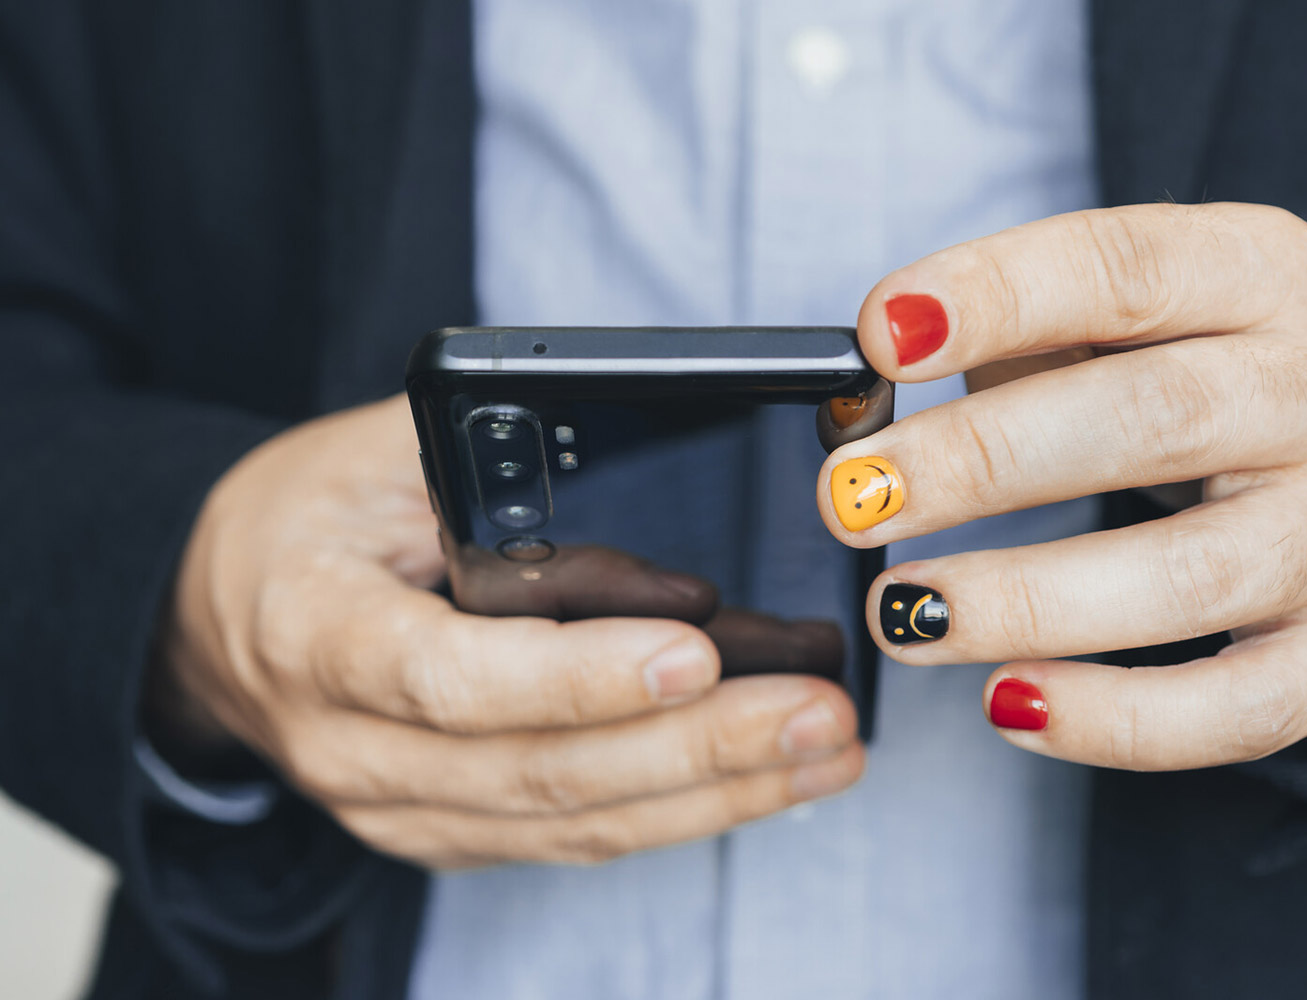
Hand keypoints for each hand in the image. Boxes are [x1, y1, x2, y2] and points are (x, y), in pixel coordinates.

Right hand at [154, 397, 861, 867]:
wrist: (215, 616)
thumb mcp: (372, 458)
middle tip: (818, 715)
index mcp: (318, 633)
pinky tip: (762, 782)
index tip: (698, 653)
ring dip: (713, 796)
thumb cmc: (303, 520)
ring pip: (570, 824)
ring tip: (826, 753)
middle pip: (539, 772)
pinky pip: (567, 837)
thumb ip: (493, 480)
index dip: (579, 677)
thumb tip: (653, 522)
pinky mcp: (443, 829)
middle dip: (697, 750)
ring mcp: (397, 807)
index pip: (454, 678)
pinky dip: (675, 813)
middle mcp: (352, 747)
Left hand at [819, 203, 1306, 769]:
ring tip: (901, 611)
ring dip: (1022, 601)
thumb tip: (874, 399)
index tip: (879, 335)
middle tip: (852, 497)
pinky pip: (1234, 709)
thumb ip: (1027, 334)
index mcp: (1263, 274)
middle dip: (979, 463)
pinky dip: (1111, 720)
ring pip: (1187, 578)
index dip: (992, 296)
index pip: (1121, 267)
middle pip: (1147, 420)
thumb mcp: (1160, 309)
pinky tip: (1007, 701)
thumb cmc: (1234, 376)